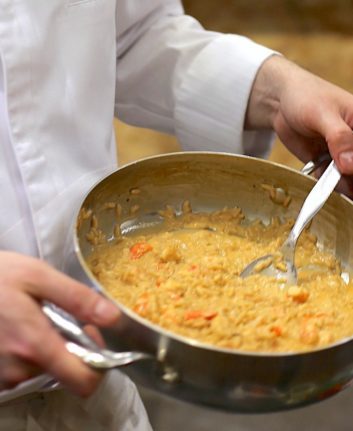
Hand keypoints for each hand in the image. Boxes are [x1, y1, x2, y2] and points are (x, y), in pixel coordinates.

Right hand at [0, 251, 119, 396]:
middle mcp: (18, 369)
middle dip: (68, 343)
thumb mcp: (38, 276)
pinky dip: (27, 349)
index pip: (83, 381)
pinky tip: (17, 326)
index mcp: (34, 346)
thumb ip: (76, 298)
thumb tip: (112, 317)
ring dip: (45, 344)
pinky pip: (23, 367)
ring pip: (44, 367)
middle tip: (55, 314)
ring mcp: (2, 376)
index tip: (90, 334)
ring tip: (30, 316)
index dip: (98, 361)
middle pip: (65, 370)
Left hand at [245, 55, 352, 195]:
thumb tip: (350, 164)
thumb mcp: (323, 115)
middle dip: (349, 177)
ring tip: (326, 173)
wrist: (281, 103)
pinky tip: (319, 177)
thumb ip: (339, 138)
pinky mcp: (328, 166)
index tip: (346, 169)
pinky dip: (327, 188)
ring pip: (350, 180)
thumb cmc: (307, 97)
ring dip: (341, 185)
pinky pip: (333, 184)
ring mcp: (344, 156)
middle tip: (337, 175)